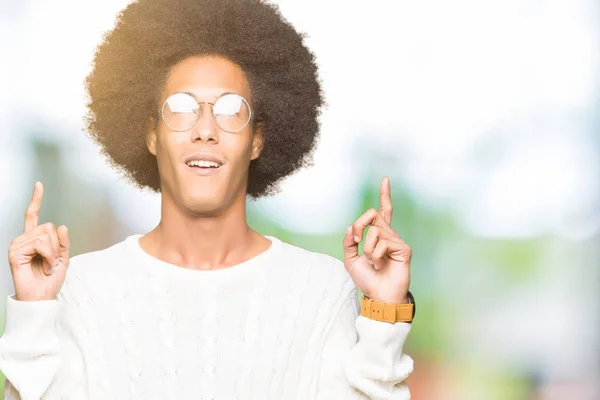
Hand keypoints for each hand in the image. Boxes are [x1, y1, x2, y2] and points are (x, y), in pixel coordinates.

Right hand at [8, 182, 70, 300]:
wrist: (42, 296)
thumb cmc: (50, 279)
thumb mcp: (63, 258)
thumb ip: (63, 242)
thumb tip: (61, 226)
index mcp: (34, 239)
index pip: (33, 215)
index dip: (36, 199)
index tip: (39, 184)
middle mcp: (24, 239)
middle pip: (49, 226)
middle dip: (57, 245)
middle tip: (51, 261)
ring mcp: (17, 244)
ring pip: (46, 235)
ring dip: (53, 252)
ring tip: (46, 265)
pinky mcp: (14, 251)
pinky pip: (40, 244)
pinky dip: (48, 256)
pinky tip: (42, 266)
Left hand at [343, 177, 410, 303]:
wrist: (378, 296)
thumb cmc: (367, 280)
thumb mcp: (350, 259)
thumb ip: (349, 242)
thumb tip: (351, 227)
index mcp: (379, 236)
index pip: (383, 212)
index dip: (385, 195)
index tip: (385, 179)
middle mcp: (389, 235)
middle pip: (373, 215)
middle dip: (359, 225)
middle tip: (356, 240)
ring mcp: (397, 241)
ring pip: (375, 230)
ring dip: (367, 248)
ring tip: (373, 262)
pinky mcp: (404, 249)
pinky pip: (383, 242)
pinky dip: (376, 254)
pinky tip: (380, 264)